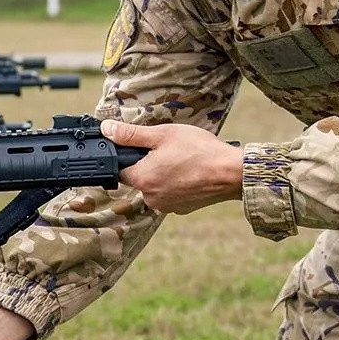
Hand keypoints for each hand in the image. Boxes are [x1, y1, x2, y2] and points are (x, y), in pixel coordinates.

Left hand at [102, 119, 242, 214]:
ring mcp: (166, 206)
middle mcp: (150, 198)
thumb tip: (106, 130)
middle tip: (169, 150)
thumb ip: (131, 134)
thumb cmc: (200, 151)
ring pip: (155, 186)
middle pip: (139, 177)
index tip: (144, 146)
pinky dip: (176, 183)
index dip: (130, 154)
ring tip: (182, 160)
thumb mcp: (162, 134)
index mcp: (142, 179)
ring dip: (163, 173)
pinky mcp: (181, 209)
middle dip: (149, 163)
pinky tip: (190, 172)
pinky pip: (170, 194)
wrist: (232, 173)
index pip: (120, 168)